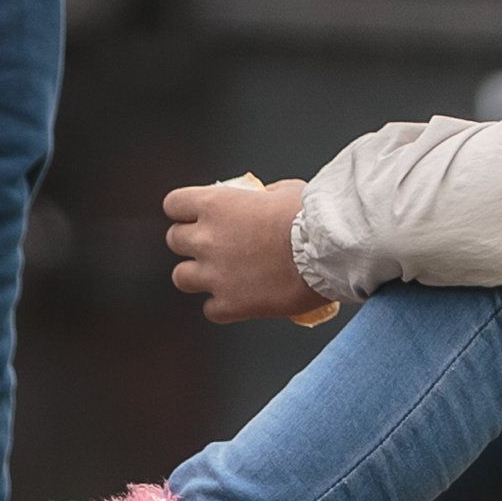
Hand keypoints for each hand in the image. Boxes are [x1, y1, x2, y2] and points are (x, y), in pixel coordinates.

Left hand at [159, 177, 326, 323]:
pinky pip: (210, 309)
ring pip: (181, 277)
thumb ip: (260, 195)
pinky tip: (240, 299)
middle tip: (213, 245)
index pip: (174, 204)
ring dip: (196, 275)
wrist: (327, 253)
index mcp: (215, 204)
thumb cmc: (311, 217)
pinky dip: (222, 306)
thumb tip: (258, 200)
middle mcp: (207, 239)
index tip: (196, 216)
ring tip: (220, 275)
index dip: (183, 210)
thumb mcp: (284, 190)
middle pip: (174, 240)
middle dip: (190, 242)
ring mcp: (215, 274)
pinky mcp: (230, 304)